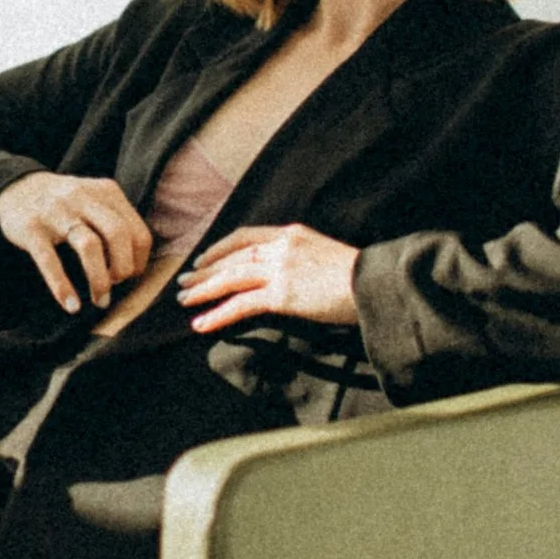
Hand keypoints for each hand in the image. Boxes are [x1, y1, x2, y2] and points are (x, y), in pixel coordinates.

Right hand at [0, 171, 153, 312]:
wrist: (16, 187)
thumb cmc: (65, 204)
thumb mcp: (95, 200)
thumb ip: (116, 222)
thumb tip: (135, 266)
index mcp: (106, 192)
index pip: (137, 230)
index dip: (139, 260)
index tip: (130, 277)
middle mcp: (83, 198)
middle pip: (118, 234)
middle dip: (123, 268)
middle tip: (116, 286)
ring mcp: (56, 212)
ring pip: (89, 245)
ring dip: (99, 280)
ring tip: (100, 300)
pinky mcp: (31, 229)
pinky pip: (50, 261)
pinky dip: (62, 286)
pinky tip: (71, 305)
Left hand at [178, 223, 360, 332]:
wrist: (376, 283)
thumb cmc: (361, 276)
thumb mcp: (326, 255)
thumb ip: (302, 258)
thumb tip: (290, 274)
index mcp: (291, 234)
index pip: (245, 236)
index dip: (220, 248)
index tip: (204, 259)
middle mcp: (281, 247)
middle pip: (231, 257)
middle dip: (204, 271)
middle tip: (183, 284)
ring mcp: (280, 269)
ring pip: (230, 277)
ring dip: (203, 290)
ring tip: (183, 302)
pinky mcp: (282, 294)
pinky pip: (240, 304)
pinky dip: (218, 314)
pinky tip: (201, 324)